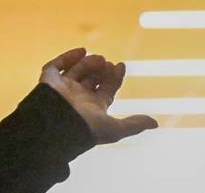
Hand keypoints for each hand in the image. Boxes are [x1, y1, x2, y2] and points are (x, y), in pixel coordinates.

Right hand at [40, 48, 157, 144]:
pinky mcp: (48, 81)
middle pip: (93, 79)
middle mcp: (79, 99)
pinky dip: (68, 57)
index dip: (115, 77)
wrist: (58, 127)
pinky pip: (56, 65)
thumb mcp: (115, 128)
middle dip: (102, 69)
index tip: (121, 66)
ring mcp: (63, 89)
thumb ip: (135, 124)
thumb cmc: (87, 130)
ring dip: (89, 63)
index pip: (107, 90)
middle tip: (109, 64)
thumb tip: (156, 123)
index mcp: (93, 110)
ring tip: (99, 60)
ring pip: (78, 70)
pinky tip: (82, 51)